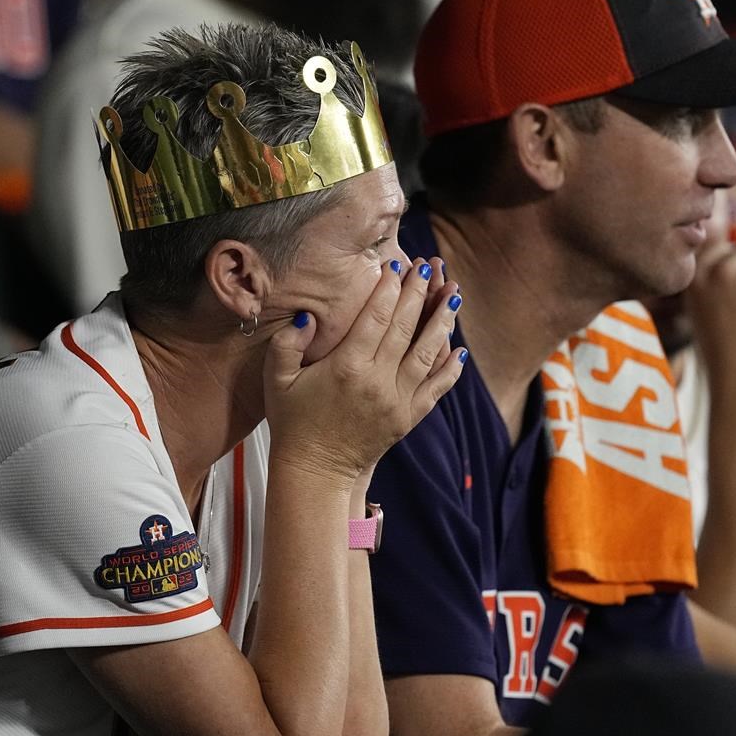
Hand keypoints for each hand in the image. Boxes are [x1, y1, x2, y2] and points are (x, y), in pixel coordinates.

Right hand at [264, 257, 464, 482]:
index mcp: (346, 367)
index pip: (375, 317)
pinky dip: (450, 368)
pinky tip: (459, 348)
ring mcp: (397, 401)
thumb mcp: (276, 379)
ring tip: (452, 294)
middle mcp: (377, 381)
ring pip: (428, 353)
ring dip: (442, 321)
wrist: (315, 471)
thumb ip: (287, 343)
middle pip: (406, 328)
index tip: (397, 264)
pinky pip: (436, 388)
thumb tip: (307, 315)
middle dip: (419, 293)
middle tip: (428, 267)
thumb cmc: (293, 422)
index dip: (389, 288)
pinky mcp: (408, 418)